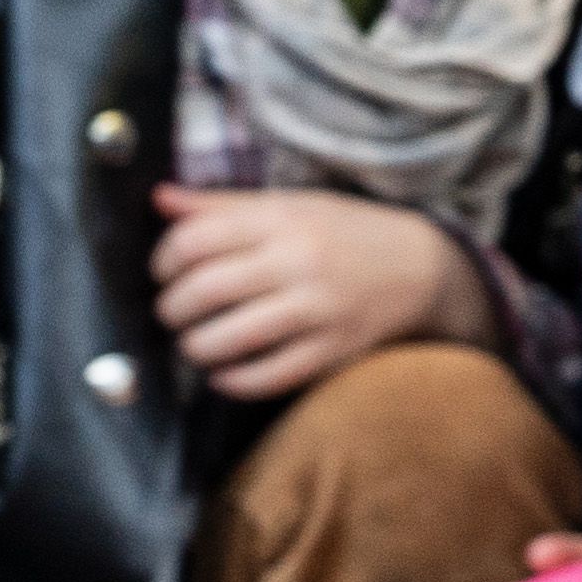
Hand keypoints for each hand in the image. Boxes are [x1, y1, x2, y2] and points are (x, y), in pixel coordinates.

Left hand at [147, 186, 486, 398]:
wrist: (422, 268)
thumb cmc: (344, 233)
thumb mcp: (288, 205)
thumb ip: (222, 205)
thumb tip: (159, 200)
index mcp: (282, 220)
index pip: (194, 240)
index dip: (163, 261)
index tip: (163, 273)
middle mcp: (299, 263)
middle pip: (204, 290)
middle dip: (171, 309)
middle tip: (172, 313)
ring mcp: (318, 311)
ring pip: (230, 338)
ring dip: (195, 347)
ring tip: (193, 343)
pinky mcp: (333, 350)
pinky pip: (268, 376)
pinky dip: (233, 381)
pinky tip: (223, 374)